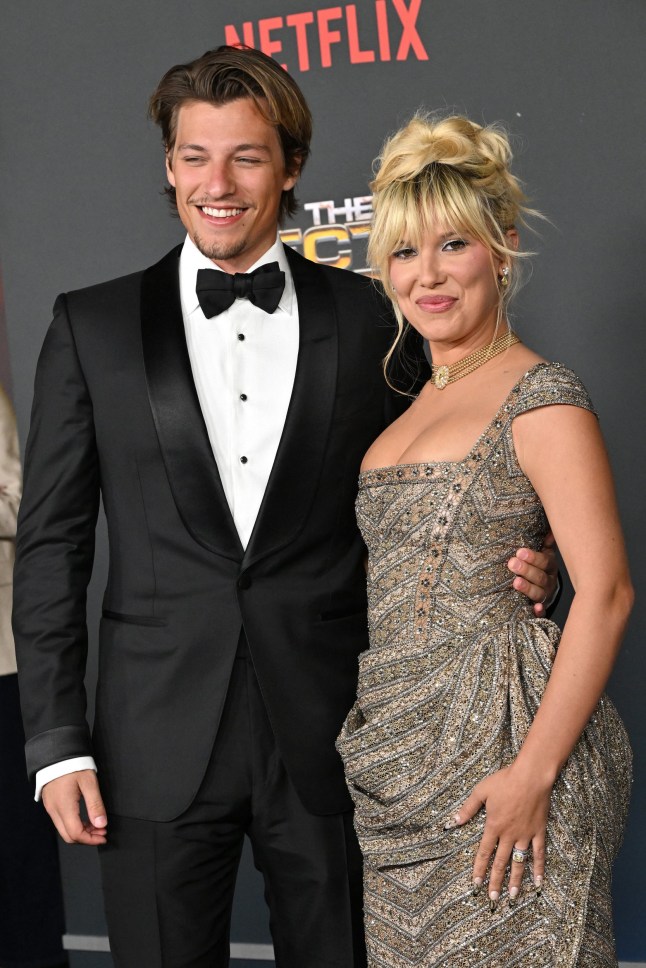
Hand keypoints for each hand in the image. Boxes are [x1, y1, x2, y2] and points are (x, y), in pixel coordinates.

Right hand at [42, 770, 107, 844]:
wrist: (57, 753)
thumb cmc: (73, 764)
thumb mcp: (89, 782)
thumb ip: (95, 804)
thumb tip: (101, 824)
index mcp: (64, 806)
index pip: (76, 833)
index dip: (91, 839)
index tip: (104, 836)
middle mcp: (54, 810)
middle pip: (68, 836)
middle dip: (87, 838)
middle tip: (101, 831)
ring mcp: (50, 808)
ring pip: (64, 830)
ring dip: (81, 832)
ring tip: (96, 825)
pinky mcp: (50, 804)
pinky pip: (61, 822)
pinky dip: (74, 825)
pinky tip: (85, 819)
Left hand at [449, 765, 548, 904]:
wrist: (531, 776)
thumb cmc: (505, 780)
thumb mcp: (481, 791)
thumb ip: (468, 808)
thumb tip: (454, 821)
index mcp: (493, 826)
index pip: (484, 852)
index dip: (479, 869)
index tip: (476, 884)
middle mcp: (509, 835)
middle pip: (500, 862)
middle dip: (495, 881)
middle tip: (492, 898)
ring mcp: (525, 835)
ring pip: (519, 862)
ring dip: (515, 880)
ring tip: (512, 896)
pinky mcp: (538, 832)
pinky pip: (539, 854)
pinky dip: (539, 868)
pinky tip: (538, 882)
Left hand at [507, 531, 557, 616]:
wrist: (546, 588)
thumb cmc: (539, 566)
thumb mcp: (544, 553)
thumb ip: (545, 543)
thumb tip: (550, 530)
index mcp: (550, 566)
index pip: (543, 561)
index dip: (532, 557)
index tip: (519, 551)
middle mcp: (549, 581)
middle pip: (540, 577)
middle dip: (526, 570)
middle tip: (512, 563)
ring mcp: (546, 595)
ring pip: (539, 593)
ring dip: (528, 588)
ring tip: (516, 583)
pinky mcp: (542, 608)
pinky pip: (543, 612)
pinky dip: (539, 611)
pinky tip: (536, 609)